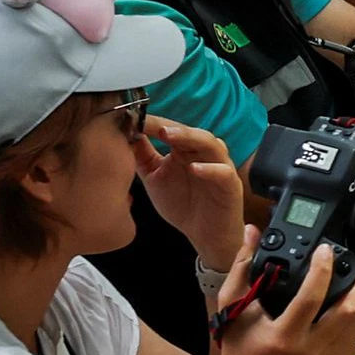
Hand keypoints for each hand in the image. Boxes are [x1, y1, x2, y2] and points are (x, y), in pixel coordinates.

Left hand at [138, 118, 245, 264]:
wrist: (206, 235)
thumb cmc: (182, 205)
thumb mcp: (154, 178)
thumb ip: (142, 157)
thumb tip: (124, 134)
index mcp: (185, 151)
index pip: (172, 130)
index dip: (154, 124)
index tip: (133, 119)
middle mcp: (204, 155)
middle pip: (193, 133)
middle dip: (174, 127)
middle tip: (155, 126)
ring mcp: (220, 169)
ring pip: (212, 145)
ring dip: (192, 138)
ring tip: (171, 136)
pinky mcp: (231, 186)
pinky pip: (224, 172)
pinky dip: (211, 169)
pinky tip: (195, 169)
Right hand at [212, 233, 354, 354]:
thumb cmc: (240, 345)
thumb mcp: (232, 306)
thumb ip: (243, 267)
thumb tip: (252, 231)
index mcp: (282, 336)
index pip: (311, 299)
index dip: (322, 271)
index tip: (326, 250)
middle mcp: (308, 350)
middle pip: (346, 312)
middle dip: (354, 284)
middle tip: (351, 266)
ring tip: (352, 282)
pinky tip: (350, 305)